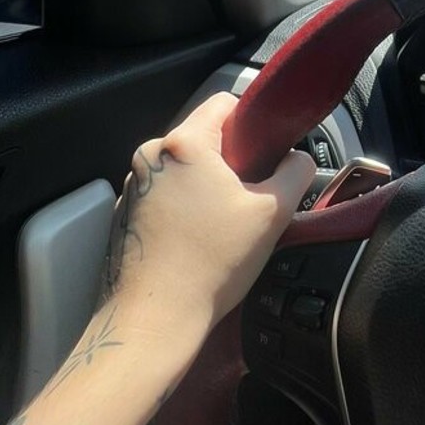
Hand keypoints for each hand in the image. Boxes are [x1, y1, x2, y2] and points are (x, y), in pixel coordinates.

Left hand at [103, 93, 314, 339]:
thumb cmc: (210, 265)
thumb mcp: (272, 213)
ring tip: (227, 227)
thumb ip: (297, 173)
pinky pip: (166, 196)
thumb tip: (299, 160)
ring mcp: (132, 188)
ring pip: (186, 171)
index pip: (225, 104)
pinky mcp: (125, 217)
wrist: (155, 320)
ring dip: (210, 188)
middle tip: (253, 199)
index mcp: (182, 145)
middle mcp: (149, 159)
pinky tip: (202, 243)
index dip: (255, 122)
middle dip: (235, 163)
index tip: (269, 155)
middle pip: (205, 139)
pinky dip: (187, 210)